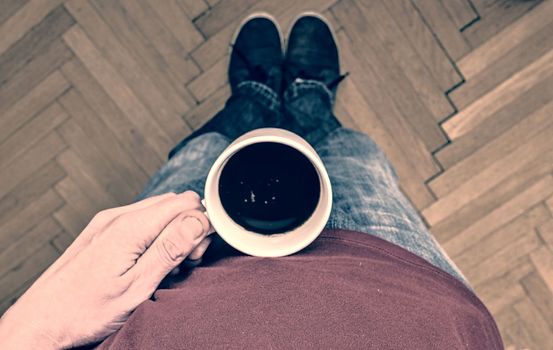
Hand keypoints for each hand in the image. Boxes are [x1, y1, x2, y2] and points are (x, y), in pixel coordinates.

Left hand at [0, 191, 213, 348]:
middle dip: (189, 229)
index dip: (201, 226)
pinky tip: (149, 262)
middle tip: (183, 263)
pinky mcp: (103, 230)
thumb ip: (170, 249)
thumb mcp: (137, 286)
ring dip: (173, 233)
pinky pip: (142, 219)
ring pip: (160, 210)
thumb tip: (199, 221)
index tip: (197, 254)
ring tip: (166, 267)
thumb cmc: (85, 310)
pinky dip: (155, 235)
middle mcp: (118, 217)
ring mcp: (109, 221)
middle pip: (175, 203)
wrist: (41, 320)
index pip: (186, 204)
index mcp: (130, 228)